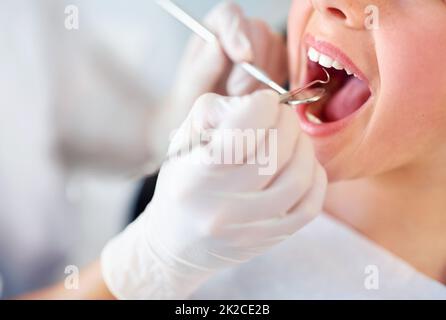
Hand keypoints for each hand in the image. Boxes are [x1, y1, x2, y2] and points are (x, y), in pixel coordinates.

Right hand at [101, 90, 326, 298]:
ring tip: (293, 139)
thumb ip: (214, 113)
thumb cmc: (181, 187)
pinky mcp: (269, 239)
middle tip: (281, 116)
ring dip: (304, 147)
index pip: (241, 134)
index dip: (262, 106)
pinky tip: (302, 166)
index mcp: (195, 176)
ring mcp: (249, 228)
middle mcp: (222, 206)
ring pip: (298, 179)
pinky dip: (314, 177)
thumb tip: (257, 102)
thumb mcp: (182, 144)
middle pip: (275, 153)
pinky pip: (309, 206)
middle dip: (287, 122)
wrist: (176, 245)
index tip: (264, 101)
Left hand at [165, 2, 287, 124]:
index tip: (244, 58)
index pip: (229, 15)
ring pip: (276, 49)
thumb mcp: (189, 91)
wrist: (208, 123)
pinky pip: (287, 67)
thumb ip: (201, 69)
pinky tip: (258, 98)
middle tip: (237, 93)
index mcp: (213, 30)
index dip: (238, 33)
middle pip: (259, 31)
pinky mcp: (277, 65)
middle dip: (251, 66)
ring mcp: (261, 47)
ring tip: (243, 99)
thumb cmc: (194, 103)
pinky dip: (276, 84)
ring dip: (263, 79)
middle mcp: (240, 33)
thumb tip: (217, 45)